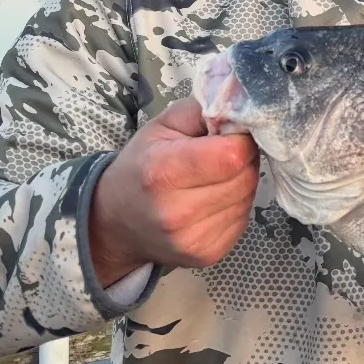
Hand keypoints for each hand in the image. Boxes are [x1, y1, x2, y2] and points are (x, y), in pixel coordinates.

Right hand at [88, 96, 259, 286]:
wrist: (115, 222)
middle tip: (223, 153)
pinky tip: (213, 199)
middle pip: (245, 177)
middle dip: (243, 159)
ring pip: (248, 198)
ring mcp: (193, 240)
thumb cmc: (141, 165)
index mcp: (163, 171)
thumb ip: (204, 109)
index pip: (232, 154)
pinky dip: (235, 204)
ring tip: (215, 176)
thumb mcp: (163, 125)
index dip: (239, 139)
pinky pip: (243, 219)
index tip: (228, 133)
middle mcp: (177, 212)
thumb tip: (243, 108)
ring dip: (240, 182)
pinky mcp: (207, 255)